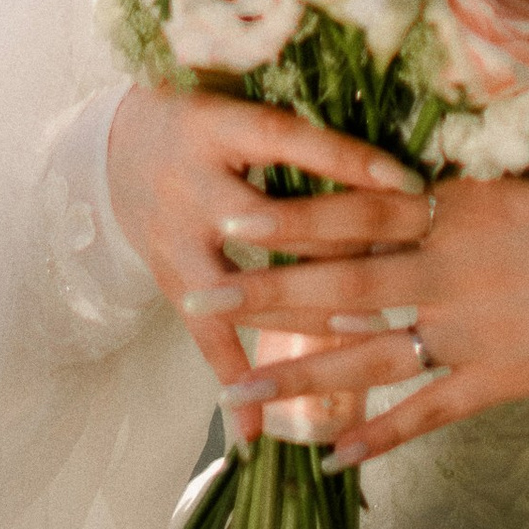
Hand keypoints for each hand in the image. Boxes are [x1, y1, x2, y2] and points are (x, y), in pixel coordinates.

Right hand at [107, 85, 432, 406]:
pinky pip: (205, 337)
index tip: (409, 182)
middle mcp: (195, 185)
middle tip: (402, 269)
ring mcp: (179, 240)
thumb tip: (385, 142)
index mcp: (220, 128)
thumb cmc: (205, 116)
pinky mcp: (172, 282)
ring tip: (371, 332)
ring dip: (310, 312)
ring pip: (250, 288)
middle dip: (338, 250)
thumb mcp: (242, 99)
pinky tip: (256, 430)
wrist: (118, 149)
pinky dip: (235, 377)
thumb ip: (304, 123)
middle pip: (274, 223)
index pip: (291, 141)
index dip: (349, 160)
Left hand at [193, 171, 528, 469]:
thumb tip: (401, 192)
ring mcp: (475, 328)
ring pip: (367, 353)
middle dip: (266, 296)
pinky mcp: (503, 380)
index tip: (233, 218)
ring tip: (234, 390)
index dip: (292, 218)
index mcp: (462, 203)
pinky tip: (332, 457)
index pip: (358, 208)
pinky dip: (379, 434)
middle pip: (341, 282)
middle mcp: (455, 262)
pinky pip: (426, 412)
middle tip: (201, 301)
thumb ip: (460, 197)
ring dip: (297, 375)